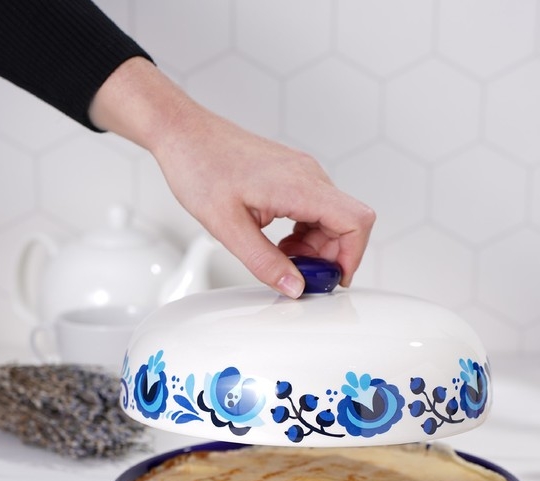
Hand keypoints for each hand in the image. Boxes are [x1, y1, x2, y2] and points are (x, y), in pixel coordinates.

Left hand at [89, 58, 374, 297]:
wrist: (183, 134)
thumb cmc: (200, 167)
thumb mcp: (227, 227)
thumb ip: (264, 262)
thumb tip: (294, 287)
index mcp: (299, 185)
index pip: (356, 221)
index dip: (352, 256)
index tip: (331, 278)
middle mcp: (309, 175)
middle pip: (348, 223)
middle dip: (330, 256)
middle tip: (298, 273)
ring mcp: (303, 173)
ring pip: (333, 219)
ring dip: (316, 246)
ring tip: (282, 257)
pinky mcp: (293, 176)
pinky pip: (316, 210)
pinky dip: (306, 233)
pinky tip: (280, 242)